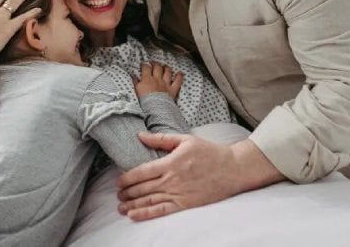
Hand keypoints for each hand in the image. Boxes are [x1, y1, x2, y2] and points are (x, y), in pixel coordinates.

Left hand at [114, 134, 242, 220]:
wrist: (231, 169)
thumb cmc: (209, 152)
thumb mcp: (185, 139)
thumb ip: (161, 138)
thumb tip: (140, 135)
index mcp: (171, 162)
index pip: (142, 171)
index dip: (127, 178)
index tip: (119, 181)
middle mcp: (172, 179)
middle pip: (142, 188)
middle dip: (127, 192)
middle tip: (117, 194)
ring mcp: (178, 193)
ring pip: (149, 200)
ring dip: (132, 205)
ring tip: (120, 207)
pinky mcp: (185, 204)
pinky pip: (162, 211)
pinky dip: (146, 214)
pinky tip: (134, 215)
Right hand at [133, 62, 182, 99]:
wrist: (155, 108)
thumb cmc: (145, 101)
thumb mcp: (137, 91)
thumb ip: (136, 82)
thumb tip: (134, 76)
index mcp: (147, 79)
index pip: (146, 68)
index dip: (144, 64)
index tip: (143, 64)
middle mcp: (157, 79)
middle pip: (157, 67)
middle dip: (155, 63)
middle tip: (153, 63)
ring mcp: (166, 83)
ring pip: (168, 71)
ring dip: (166, 68)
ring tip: (165, 66)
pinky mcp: (173, 89)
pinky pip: (178, 81)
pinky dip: (179, 76)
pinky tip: (180, 73)